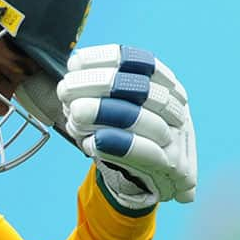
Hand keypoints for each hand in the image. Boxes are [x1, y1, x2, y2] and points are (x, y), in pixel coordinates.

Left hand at [57, 44, 196, 210]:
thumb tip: (76, 63)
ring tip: (75, 111)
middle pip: (140, 88)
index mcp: (164, 85)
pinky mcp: (169, 164)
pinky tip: (92, 142)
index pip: (140, 62)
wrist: (153, 180)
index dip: (107, 59)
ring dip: (105, 113)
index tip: (76, 62)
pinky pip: (144, 152)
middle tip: (65, 88)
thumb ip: (99, 88)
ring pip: (142, 118)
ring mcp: (174, 135)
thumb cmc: (129, 138)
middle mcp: (174, 105)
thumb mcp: (117, 107)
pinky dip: (118, 145)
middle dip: (100, 84)